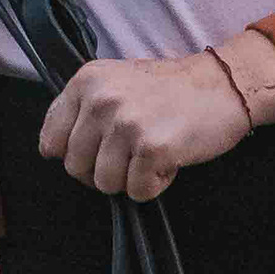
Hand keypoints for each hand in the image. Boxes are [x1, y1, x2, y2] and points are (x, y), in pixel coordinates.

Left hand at [37, 51, 255, 201]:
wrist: (223, 85)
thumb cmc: (170, 89)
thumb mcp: (116, 82)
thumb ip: (83, 109)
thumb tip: (53, 150)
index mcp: (86, 82)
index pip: (51, 141)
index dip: (74, 156)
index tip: (97, 151)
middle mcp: (101, 100)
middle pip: (76, 169)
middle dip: (104, 170)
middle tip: (132, 153)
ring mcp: (126, 123)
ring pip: (105, 184)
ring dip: (131, 179)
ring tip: (152, 151)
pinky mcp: (152, 147)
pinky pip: (138, 192)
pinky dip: (156, 184)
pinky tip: (169, 158)